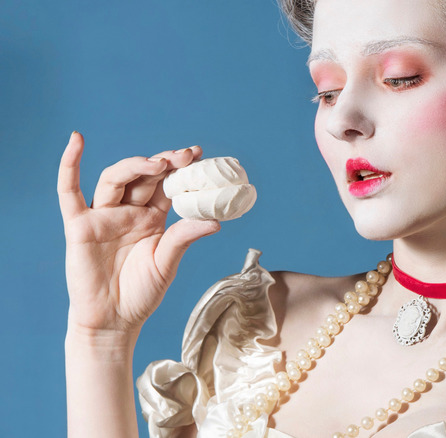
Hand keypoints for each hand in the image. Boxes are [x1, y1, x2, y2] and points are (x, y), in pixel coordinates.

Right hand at [58, 132, 220, 336]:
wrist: (114, 320)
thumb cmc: (141, 292)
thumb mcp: (167, 263)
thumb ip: (184, 238)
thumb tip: (215, 221)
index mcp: (152, 217)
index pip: (166, 185)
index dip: (180, 169)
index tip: (199, 154)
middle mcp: (128, 211)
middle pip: (143, 177)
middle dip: (164, 163)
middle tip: (185, 155)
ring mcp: (103, 216)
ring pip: (115, 179)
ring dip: (134, 166)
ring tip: (158, 163)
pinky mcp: (79, 225)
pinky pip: (69, 192)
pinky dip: (69, 166)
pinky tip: (76, 142)